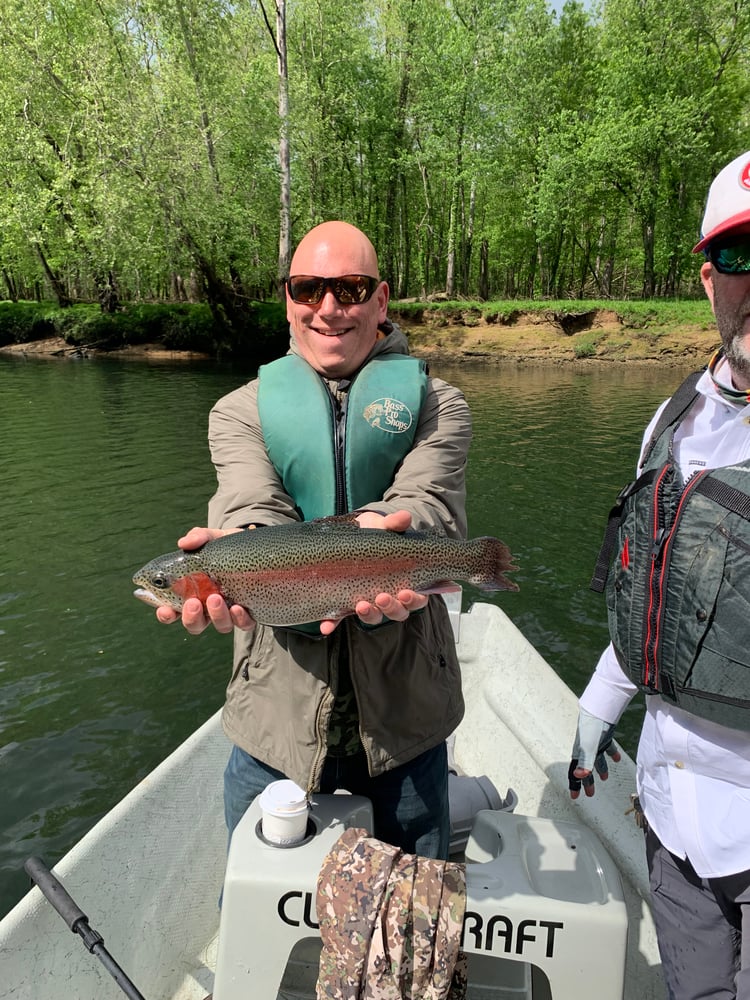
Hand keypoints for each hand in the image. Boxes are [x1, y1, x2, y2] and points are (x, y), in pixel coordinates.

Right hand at [154, 527, 255, 634]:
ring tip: (215, 598)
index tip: (165, 609)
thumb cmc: (227, 546)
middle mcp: (209, 607)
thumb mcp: (213, 539)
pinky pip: (245, 624)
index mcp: (193, 593)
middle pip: (195, 625)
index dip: (166, 615)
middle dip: (191, 618)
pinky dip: (240, 619)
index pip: (173, 611)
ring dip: (216, 616)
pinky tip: (238, 607)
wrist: (256, 546)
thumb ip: (198, 537)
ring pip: (220, 626)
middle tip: (193, 603)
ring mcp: (229, 611)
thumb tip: (184, 543)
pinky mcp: (250, 612)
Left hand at [319, 510, 428, 634]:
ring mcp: (366, 601)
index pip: (417, 598)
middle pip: (397, 612)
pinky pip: (340, 618)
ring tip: (360, 605)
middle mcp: (388, 596)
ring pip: (373, 617)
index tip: (406, 592)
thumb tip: (404, 517)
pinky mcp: (344, 603)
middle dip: (391, 607)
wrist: (350, 533)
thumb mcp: (384, 526)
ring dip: (369, 614)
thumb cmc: (374, 533)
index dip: (414, 600)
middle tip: (381, 597)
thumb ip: (395, 524)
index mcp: (404, 581)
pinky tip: (326, 626)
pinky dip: (334, 623)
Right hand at [568, 707, 621, 799]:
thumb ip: (585, 762)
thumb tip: (579, 776)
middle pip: (586, 769)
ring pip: (596, 760)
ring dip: (600, 769)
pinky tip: (616, 759)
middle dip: (587, 782)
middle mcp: (586, 750)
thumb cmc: (590, 727)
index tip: (575, 796)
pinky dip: (612, 755)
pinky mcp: (604, 737)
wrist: (599, 710)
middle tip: (590, 794)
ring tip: (605, 778)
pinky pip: (608, 748)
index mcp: (580, 754)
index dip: (574, 785)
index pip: (575, 773)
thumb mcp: (588, 748)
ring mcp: (595, 744)